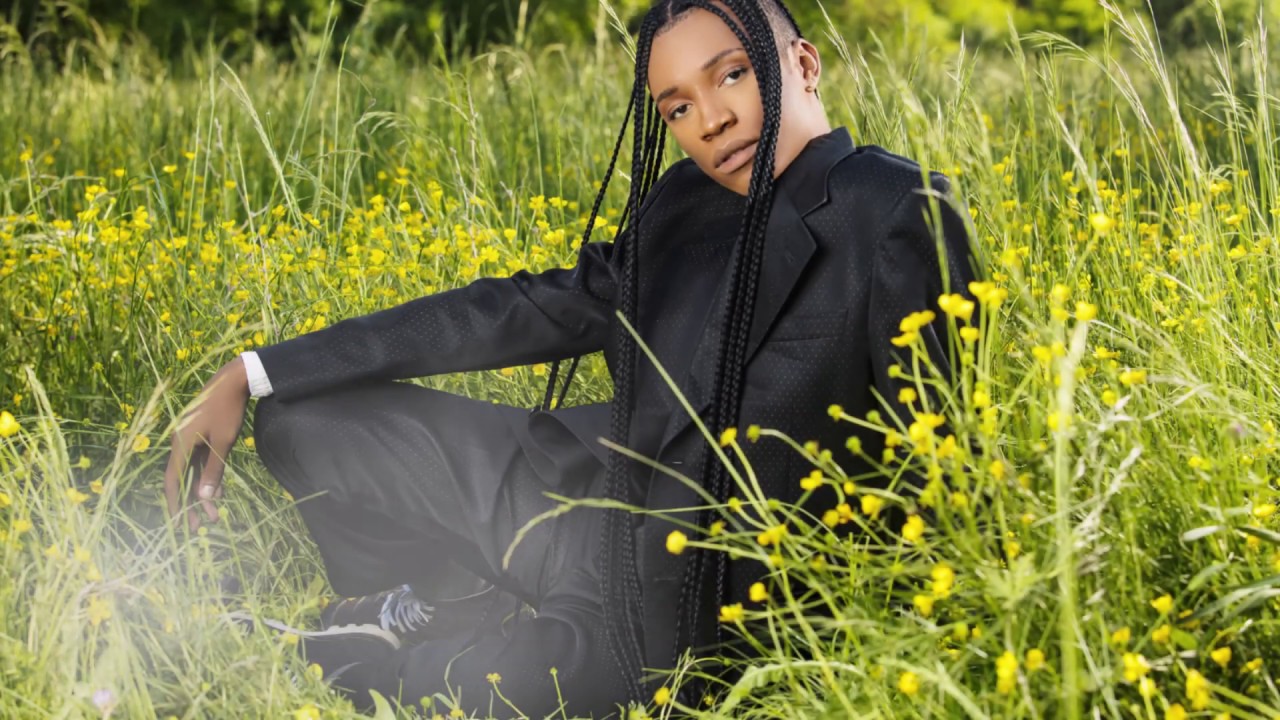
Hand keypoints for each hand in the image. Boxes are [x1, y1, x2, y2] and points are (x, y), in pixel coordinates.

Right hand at [163, 357, 249, 530]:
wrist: (234, 380)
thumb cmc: (228, 410)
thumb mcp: (223, 442)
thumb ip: (214, 470)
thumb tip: (206, 497)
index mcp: (180, 445)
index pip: (172, 481)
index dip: (176, 503)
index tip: (180, 523)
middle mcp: (180, 443)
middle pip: (181, 479)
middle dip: (190, 503)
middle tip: (198, 527)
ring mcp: (190, 439)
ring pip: (192, 472)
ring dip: (202, 492)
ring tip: (213, 514)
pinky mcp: (200, 435)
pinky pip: (200, 461)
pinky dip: (208, 476)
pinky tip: (220, 491)